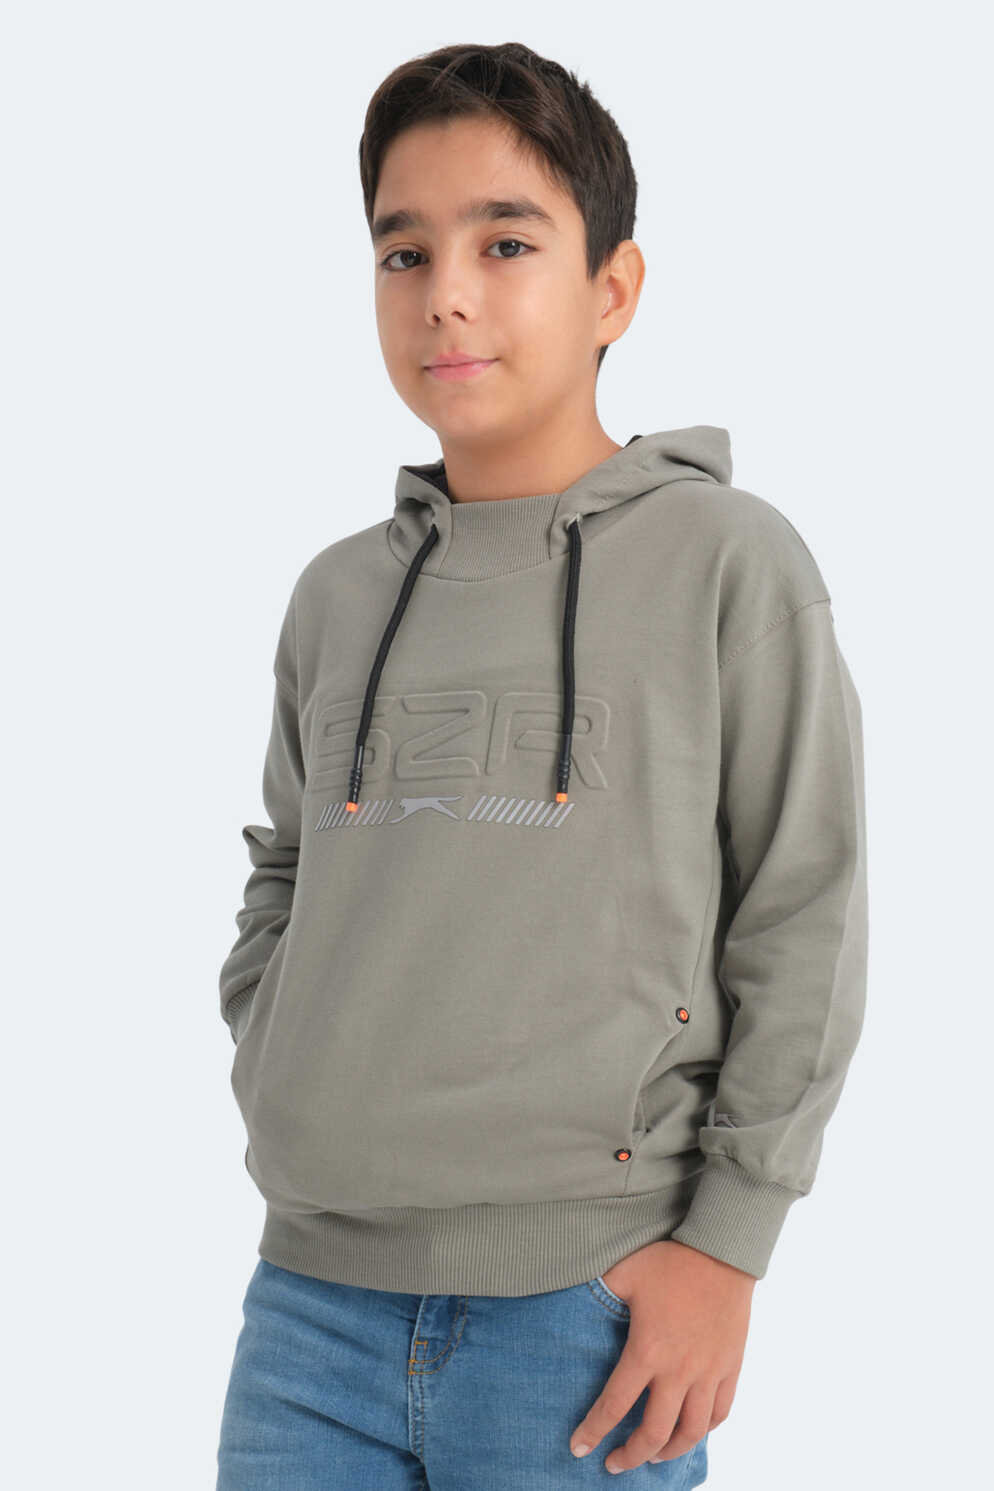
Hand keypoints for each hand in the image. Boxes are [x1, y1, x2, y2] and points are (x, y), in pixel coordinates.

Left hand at [570, 1239, 754, 1473]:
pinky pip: (720, 1412)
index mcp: (647, 1351)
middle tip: (614, 1464)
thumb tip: (567, 1297)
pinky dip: (704, 1429)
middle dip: (631, 1455)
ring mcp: (709, 1372)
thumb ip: (598, 1292)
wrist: (722, 1250)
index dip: (594, 1431)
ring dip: (669, 1451)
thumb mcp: (625, 1272)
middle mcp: (679, 1371)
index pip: (614, 1404)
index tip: (579, 1449)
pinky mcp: (730, 1367)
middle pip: (655, 1433)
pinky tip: (691, 1430)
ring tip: (653, 1457)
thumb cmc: (671, 1260)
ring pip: (691, 1431)